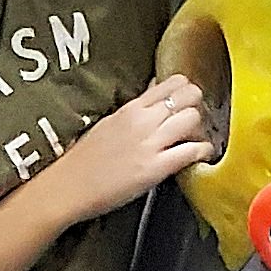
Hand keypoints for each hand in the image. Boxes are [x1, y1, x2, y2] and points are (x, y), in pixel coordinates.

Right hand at [54, 76, 213, 220]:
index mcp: (131, 108)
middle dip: (198, 108)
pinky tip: (201, 156)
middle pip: (189, 95)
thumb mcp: (108, 123)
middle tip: (195, 125)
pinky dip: (203, 151)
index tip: (187, 106)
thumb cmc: (83, 160)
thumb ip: (134, 112)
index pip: (172, 83)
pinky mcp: (155, 168)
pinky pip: (192, 151)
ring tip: (197, 141)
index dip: (187, 93)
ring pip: (193, 118)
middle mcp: (142, 120)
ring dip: (202, 129)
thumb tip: (153, 97)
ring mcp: (150, 143)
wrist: (67, 187)